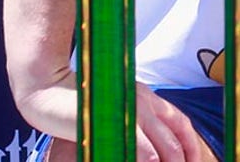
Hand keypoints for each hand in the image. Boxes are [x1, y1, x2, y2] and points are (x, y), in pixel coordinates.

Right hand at [43, 84, 216, 161]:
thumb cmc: (76, 103)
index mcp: (145, 96)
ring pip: (165, 149)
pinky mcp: (118, 122)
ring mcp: (131, 110)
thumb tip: (147, 150)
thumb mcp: (113, 109)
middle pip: (177, 139)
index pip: (180, 123)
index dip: (192, 147)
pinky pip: (144, 151)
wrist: (47, 87)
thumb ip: (131, 124)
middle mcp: (143, 100)